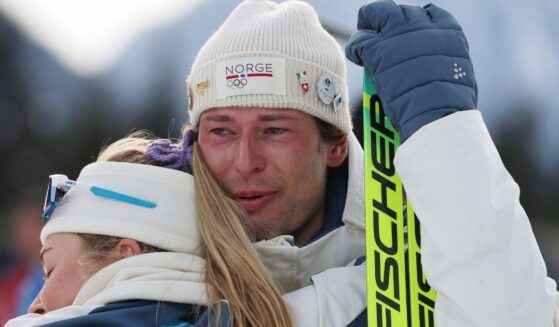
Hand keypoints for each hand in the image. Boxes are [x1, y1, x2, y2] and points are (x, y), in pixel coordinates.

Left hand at [346, 0, 476, 140]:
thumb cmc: (450, 106)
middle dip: (389, 20)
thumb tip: (435, 64)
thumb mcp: (460, 74)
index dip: (415, 22)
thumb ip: (446, 59)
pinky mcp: (377, 50)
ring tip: (364, 42)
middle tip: (381, 34)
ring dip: (369, 26)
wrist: (436, 115)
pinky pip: (359, 40)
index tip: (407, 34)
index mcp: (448, 32)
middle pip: (400, 11)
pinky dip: (355, 48)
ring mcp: (398, 35)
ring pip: (376, 13)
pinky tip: (356, 56)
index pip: (428, 13)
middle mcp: (423, 27)